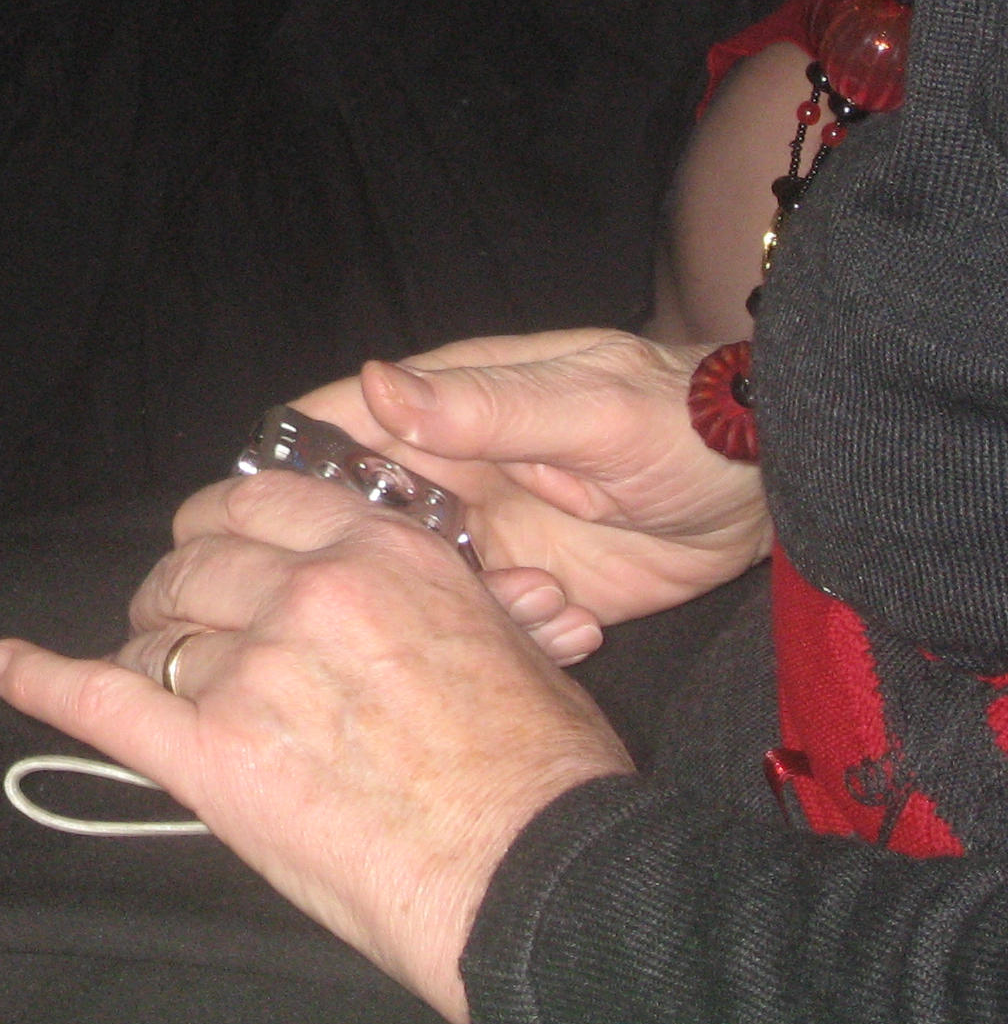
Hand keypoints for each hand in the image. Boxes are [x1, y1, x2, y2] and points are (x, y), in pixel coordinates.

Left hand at [0, 474, 631, 1023]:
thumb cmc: (546, 779)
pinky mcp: (211, 754)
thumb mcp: (517, 646)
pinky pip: (99, 699)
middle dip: (178, 588)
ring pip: (154, 632)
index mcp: (381, 552)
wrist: (538, 882)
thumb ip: (458, 597)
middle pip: (196, 561)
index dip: (222, 522)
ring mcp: (251, 670)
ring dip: (145, 647)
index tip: (215, 543)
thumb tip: (462, 583)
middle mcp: (306, 592)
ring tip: (145, 667)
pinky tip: (2, 664)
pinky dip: (40, 679)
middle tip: (179, 618)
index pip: (261, 501)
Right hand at [289, 330, 772, 625]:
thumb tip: (373, 383)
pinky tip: (575, 627)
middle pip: (355, 522)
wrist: (777, 484)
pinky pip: (485, 628)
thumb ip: (483, 406)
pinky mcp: (527, 593)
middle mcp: (447, 475)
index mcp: (445, 410)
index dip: (281, 471)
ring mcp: (484, 537)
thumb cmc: (682, 422)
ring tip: (538, 601)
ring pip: (414, 587)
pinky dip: (518, 639)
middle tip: (371, 601)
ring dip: (453, 612)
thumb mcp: (589, 410)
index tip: (245, 525)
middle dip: (349, 565)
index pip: (332, 429)